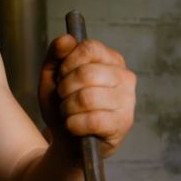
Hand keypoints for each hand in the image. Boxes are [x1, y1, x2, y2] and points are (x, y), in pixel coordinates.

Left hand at [38, 34, 136, 158]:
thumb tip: (67, 39)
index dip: (67, 63)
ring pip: (87, 98)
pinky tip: (73, 127)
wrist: (67, 141)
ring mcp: (127, 102)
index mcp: (112, 60)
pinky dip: (73, 124)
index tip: (62, 76)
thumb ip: (56, 55)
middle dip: (64, 88)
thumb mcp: (53, 77)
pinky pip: (92, 120)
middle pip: (86, 73)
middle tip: (64, 98)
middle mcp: (125, 78)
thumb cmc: (64, 106)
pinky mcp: (122, 125)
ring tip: (69, 113)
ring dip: (67, 108)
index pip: (88, 48)